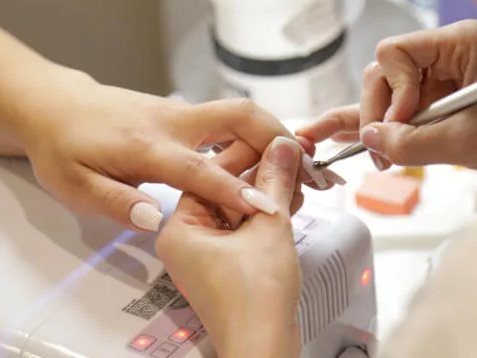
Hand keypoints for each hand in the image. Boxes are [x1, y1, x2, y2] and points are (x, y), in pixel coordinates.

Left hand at [18, 73, 318, 231]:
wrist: (54, 105)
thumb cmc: (63, 148)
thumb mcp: (74, 186)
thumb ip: (116, 202)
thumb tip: (155, 218)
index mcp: (147, 146)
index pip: (201, 169)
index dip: (236, 191)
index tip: (270, 209)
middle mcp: (173, 123)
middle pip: (239, 116)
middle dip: (278, 138)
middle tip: (309, 169)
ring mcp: (181, 114)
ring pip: (240, 114)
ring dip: (274, 136)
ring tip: (302, 169)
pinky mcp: (184, 114)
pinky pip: (229, 121)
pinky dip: (256, 137)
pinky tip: (268, 162)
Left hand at [156, 136, 302, 357]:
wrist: (263, 347)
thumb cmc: (253, 300)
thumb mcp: (268, 227)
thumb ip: (275, 181)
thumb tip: (282, 148)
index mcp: (179, 228)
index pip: (209, 174)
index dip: (246, 153)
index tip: (273, 140)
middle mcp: (186, 240)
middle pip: (224, 190)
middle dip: (260, 176)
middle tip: (289, 158)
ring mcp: (205, 255)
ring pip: (236, 210)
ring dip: (267, 195)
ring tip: (297, 179)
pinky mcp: (225, 267)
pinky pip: (243, 229)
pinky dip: (265, 216)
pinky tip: (290, 202)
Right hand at [298, 20, 476, 181]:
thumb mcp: (464, 144)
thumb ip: (410, 142)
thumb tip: (369, 138)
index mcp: (461, 43)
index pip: (396, 52)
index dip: (391, 90)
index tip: (402, 123)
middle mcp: (448, 52)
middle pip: (386, 72)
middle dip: (379, 112)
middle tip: (381, 150)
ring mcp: (442, 76)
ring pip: (388, 93)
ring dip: (379, 125)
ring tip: (376, 156)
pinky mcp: (439, 99)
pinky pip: (401, 109)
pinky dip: (382, 125)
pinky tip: (347, 134)